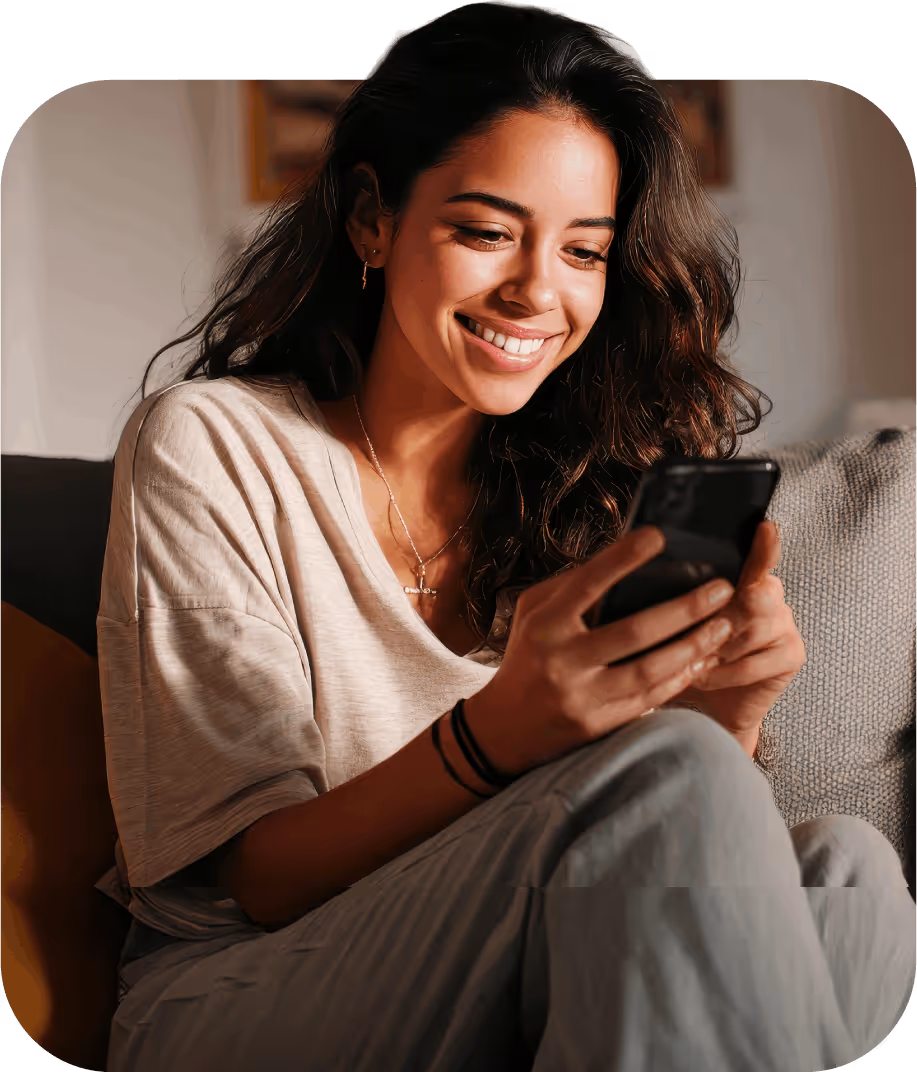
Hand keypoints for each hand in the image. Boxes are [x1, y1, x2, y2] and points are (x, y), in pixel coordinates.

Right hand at [464, 525, 741, 778]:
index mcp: (545, 623)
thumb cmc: (528, 654)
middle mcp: (561, 659)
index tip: (658, 536)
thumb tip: (621, 557)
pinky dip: (680, 677)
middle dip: (685, 609)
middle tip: (722, 589)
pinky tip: (702, 659)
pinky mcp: (597, 724)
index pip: (588, 583)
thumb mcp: (533, 612)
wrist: (505, 728)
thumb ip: (570, 586)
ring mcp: (581, 696)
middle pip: (634, 631)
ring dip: (693, 646)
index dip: (623, 558)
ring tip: (723, 625)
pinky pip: (649, 699)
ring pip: (650, 669)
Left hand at [670, 520, 805, 753]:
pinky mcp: (793, 654)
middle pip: (752, 598)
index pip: (758, 559)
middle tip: (693, 642)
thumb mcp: (680, 627)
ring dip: (715, 652)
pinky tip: (707, 678)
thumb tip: (663, 592)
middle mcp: (771, 596)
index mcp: (745, 581)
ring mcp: (786, 623)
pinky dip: (724, 674)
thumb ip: (682, 606)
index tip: (766, 527)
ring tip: (695, 662)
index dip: (764, 546)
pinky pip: (755, 662)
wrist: (710, 707)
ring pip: (750, 631)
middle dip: (718, 622)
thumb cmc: (689, 658)